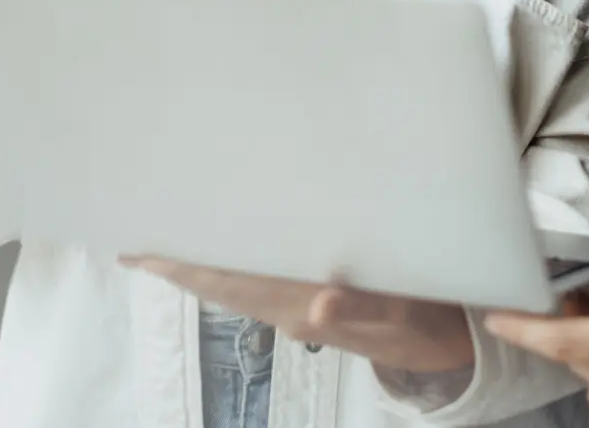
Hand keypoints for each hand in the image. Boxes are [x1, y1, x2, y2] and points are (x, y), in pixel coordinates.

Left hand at [122, 257, 474, 377]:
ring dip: (203, 265)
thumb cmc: (428, 322)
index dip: (185, 269)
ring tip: (171, 239)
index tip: (142, 252)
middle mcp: (291, 308)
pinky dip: (235, 265)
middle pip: (222, 285)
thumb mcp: (405, 315)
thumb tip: (320, 304)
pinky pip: (261, 282)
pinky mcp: (315, 304)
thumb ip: (364, 309)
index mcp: (303, 306)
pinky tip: (232, 249)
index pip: (231, 284)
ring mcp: (300, 308)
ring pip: (238, 285)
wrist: (450, 348)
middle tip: (137, 239)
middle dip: (180, 265)